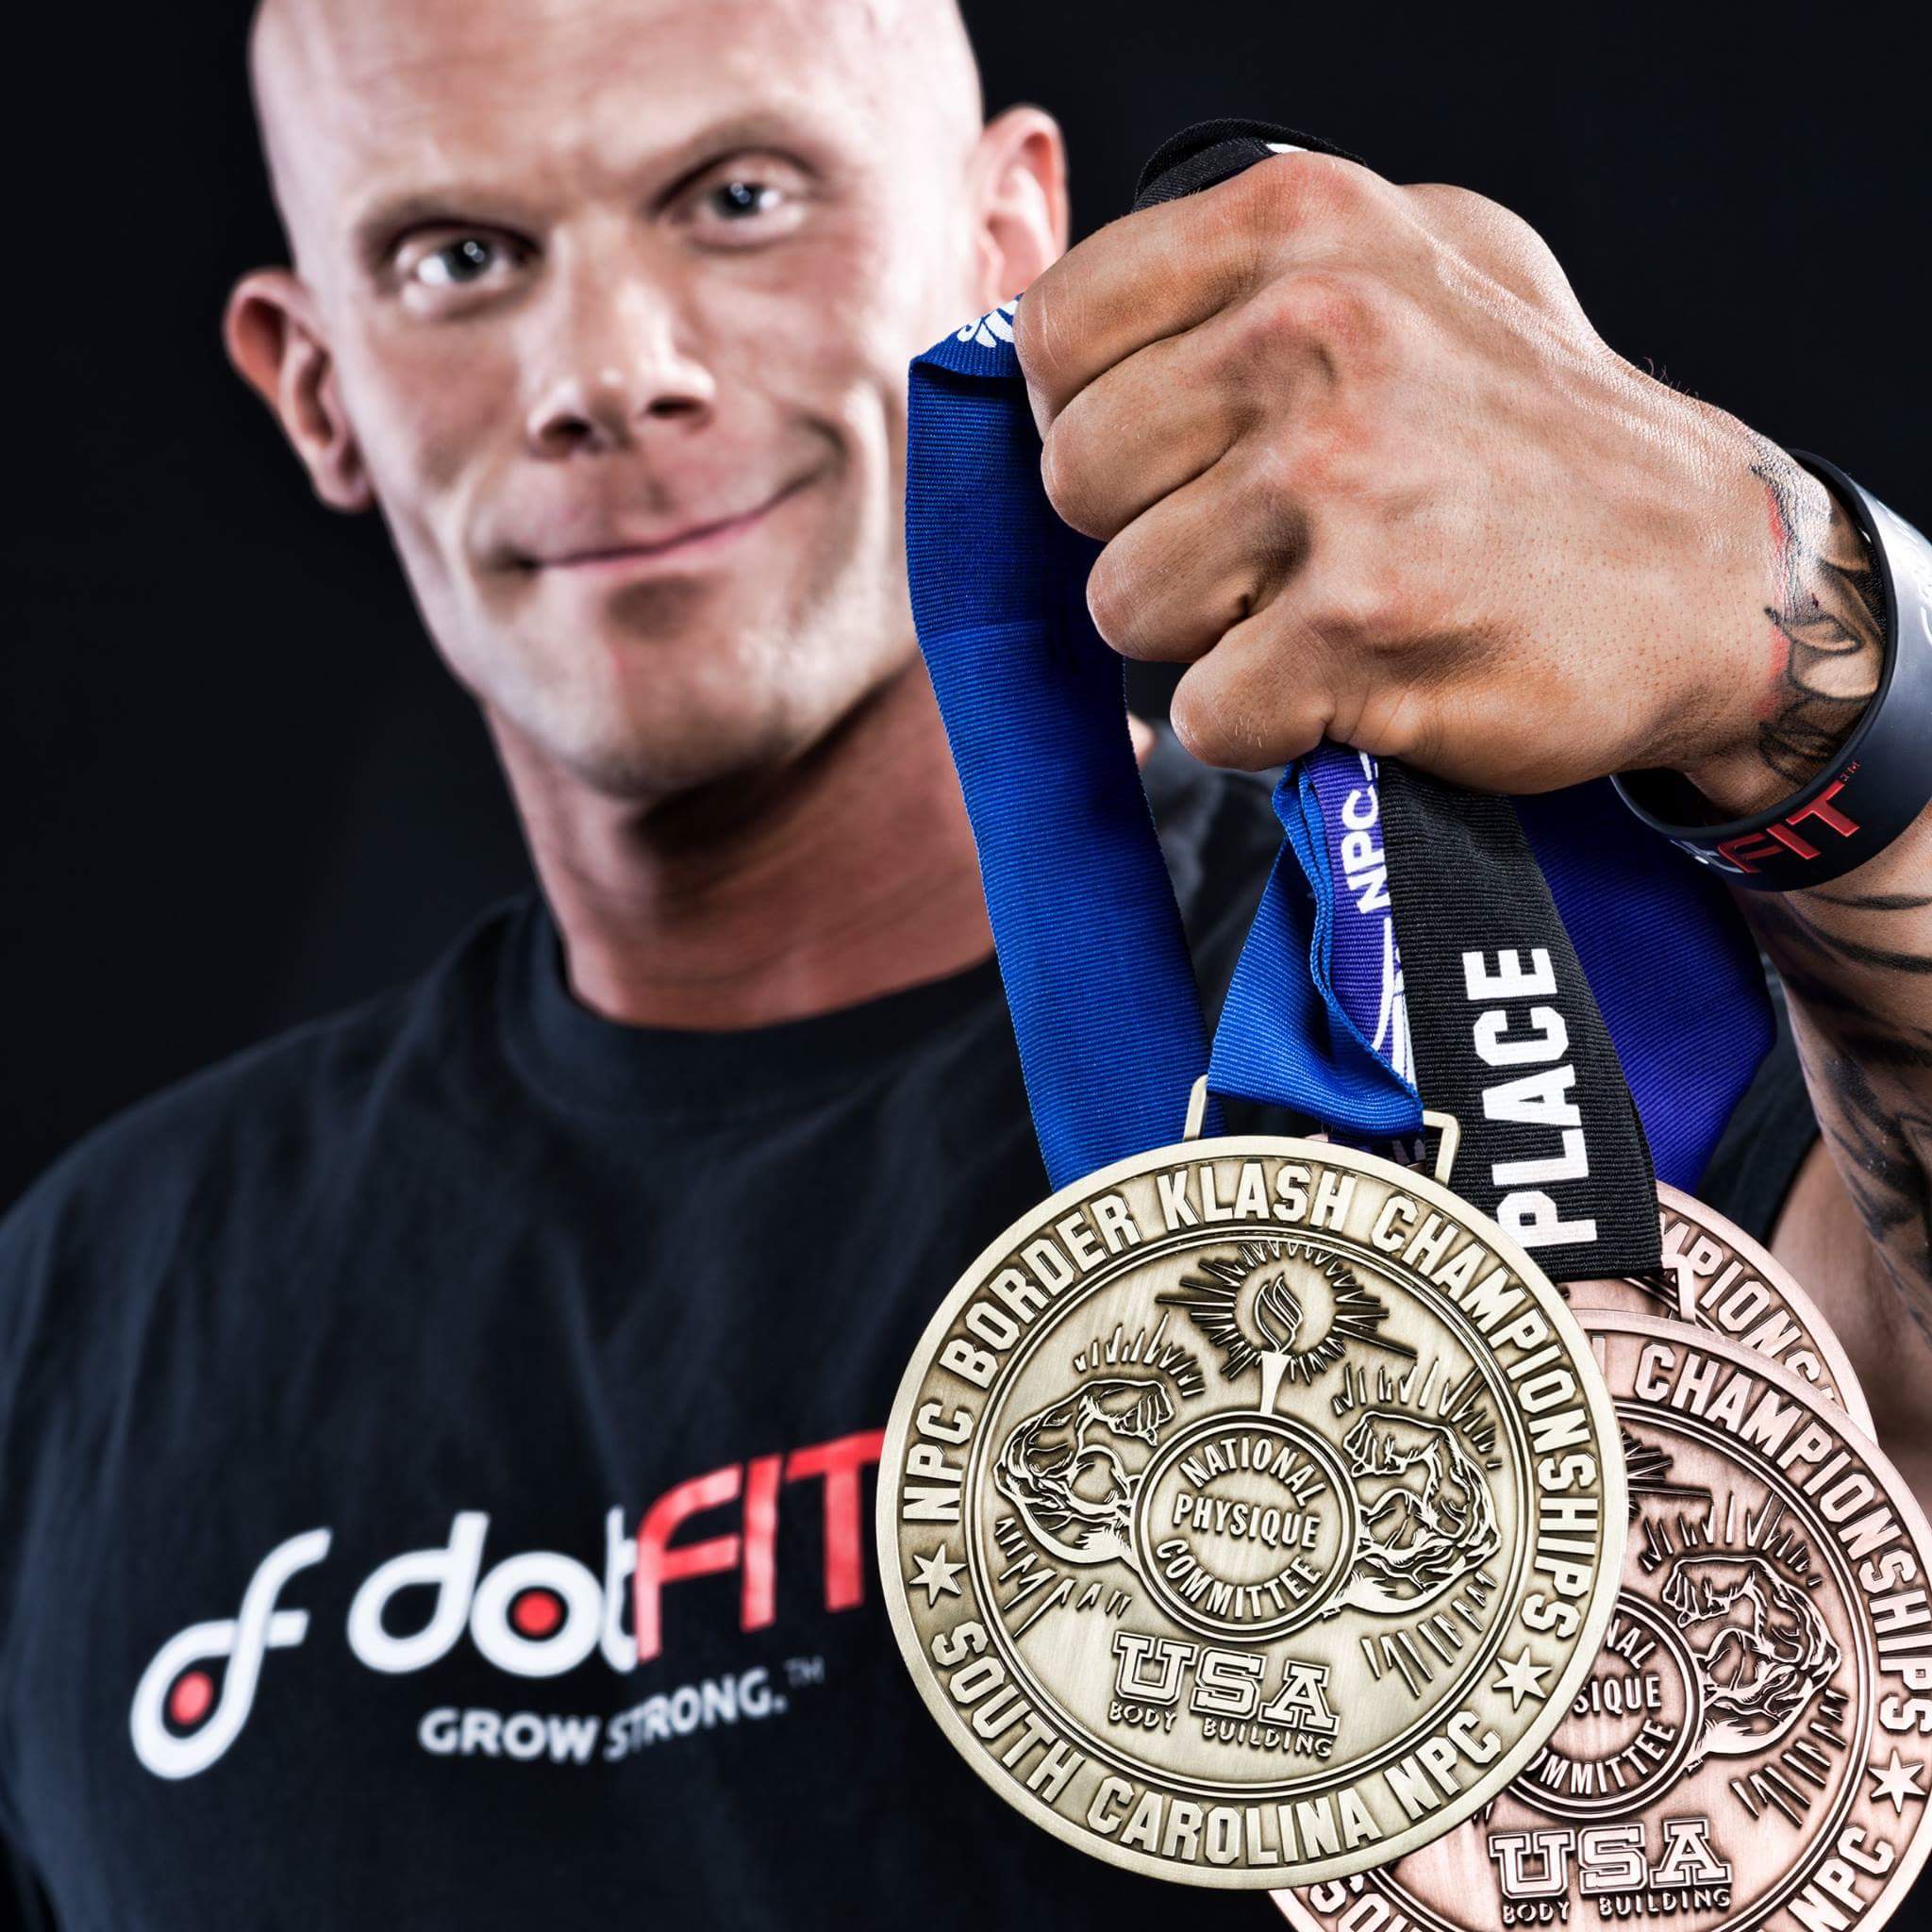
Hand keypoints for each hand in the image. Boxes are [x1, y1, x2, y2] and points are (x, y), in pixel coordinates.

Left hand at [1014, 152, 1838, 798]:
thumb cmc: (1532, 425)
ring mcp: (1340, 485)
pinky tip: (1348, 678)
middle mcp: (1313, 336)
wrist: (1707, 575)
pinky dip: (1260, 725)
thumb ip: (1242, 271)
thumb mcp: (1413, 262)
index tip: (1173, 459)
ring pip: (1121, 605)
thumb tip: (1057, 344)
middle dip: (1148, 535)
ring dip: (1203, 637)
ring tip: (1314, 606)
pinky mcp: (1360, 628)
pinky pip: (1201, 713)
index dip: (1091, 424)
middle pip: (1074, 483)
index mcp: (1301, 229)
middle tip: (1262, 547)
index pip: (1056, 339)